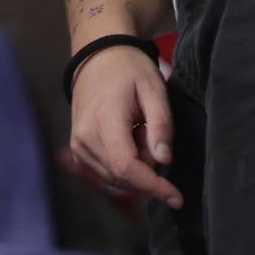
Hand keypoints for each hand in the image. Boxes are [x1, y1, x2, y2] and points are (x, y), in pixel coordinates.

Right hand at [68, 44, 178, 209]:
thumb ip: (161, 125)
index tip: (177, 198)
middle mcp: (85, 138)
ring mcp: (78, 145)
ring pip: (114, 179)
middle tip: (154, 136)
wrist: (97, 56)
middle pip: (122, 178)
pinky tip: (129, 140)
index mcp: (104, 120)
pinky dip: (124, 166)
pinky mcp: (78, 150)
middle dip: (148, 171)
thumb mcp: (154, 89)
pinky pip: (105, 173)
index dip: (153, 186)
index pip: (127, 168)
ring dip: (136, 168)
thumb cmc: (130, 69)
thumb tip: (164, 161)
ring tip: (140, 132)